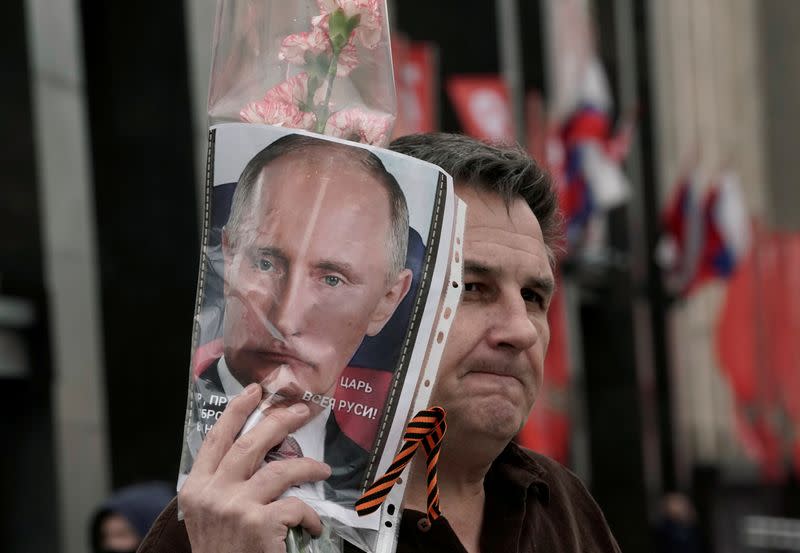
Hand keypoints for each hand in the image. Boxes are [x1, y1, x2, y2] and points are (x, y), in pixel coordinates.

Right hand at [179, 383, 331, 552]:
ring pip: (279, 469)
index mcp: (196, 489)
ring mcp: (235, 507)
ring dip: (306, 465)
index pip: (215, 438)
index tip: (255, 391)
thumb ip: (222, 486)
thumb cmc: (221, 551)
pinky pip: (296, 507)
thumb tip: (254, 456)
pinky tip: (313, 525)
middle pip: (250, 443)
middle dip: (279, 421)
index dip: (236, 410)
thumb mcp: (208, 517)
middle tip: (302, 410)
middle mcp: (212, 494)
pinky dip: (310, 515)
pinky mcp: (259, 524)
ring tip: (322, 468)